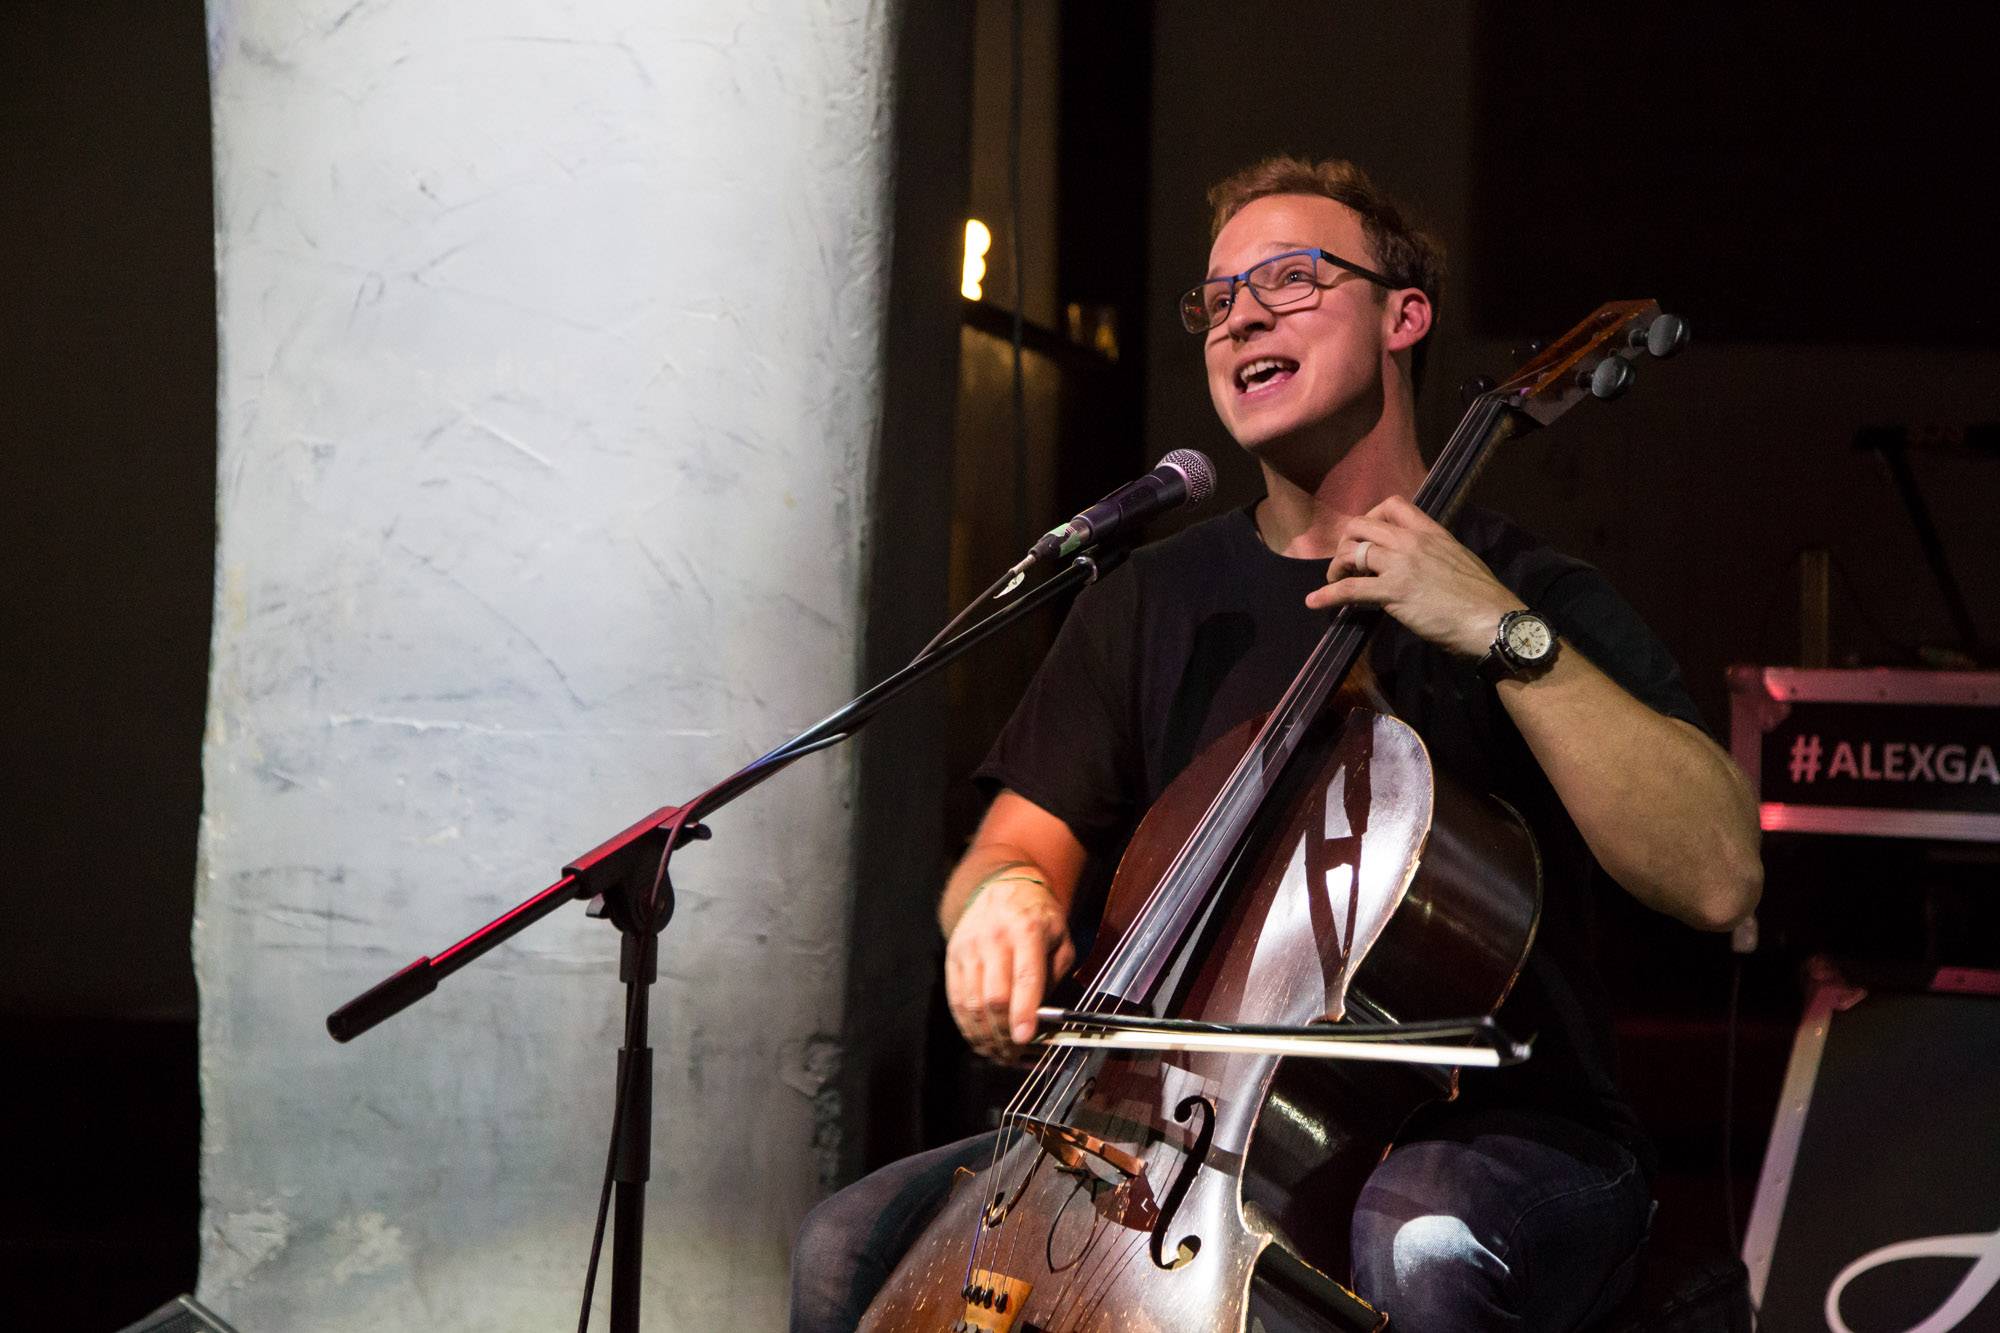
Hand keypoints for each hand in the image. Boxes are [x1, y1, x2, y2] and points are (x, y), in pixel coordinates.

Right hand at [944, 869, 1075, 1060]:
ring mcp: (969, 947)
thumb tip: (1045, 1017)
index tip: (1025, 1038)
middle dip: (1004, 1033)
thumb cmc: (1037, 916)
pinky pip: (956, 999)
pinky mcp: (953, 957)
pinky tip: (979, 1038)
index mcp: (1027, 930)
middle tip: (1014, 1054)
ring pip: (971, 1003)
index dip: (1024, 1012)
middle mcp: (994, 938)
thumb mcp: (1061, 938)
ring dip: (984, 1035)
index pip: (1025, 977)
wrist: (1001, 886)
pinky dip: (966, 1025)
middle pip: (994, 996)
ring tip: (998, 1054)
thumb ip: (1055, 975)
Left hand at [1303, 495, 1522, 655]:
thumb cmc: (1481, 597)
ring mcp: (1401, 565)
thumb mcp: (1459, 561)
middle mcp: (1412, 542)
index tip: (1367, 536)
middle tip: (1347, 562)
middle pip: (1362, 525)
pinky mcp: (1392, 592)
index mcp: (1431, 532)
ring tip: (1335, 581)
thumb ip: (1434, 554)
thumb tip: (1418, 563)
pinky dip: (1327, 594)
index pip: (1394, 504)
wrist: (1491, 620)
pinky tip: (1314, 601)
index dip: (1371, 516)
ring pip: (1352, 552)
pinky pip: (1349, 589)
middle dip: (1347, 542)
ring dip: (1336, 567)